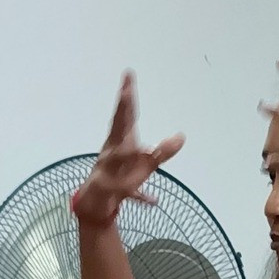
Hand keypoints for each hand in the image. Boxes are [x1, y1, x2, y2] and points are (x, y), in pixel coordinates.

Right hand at [72, 73, 184, 227]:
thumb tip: (182, 136)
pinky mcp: (110, 191)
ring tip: (139, 146)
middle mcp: (111, 150)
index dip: (127, 95)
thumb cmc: (120, 177)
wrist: (95, 202)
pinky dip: (138, 196)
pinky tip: (153, 200)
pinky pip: (126, 193)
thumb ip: (163, 151)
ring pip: (117, 159)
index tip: (128, 75)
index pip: (125, 115)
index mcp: (119, 141)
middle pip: (117, 128)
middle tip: (125, 93)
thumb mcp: (146, 165)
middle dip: (121, 111)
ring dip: (125, 152)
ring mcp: (107, 170)